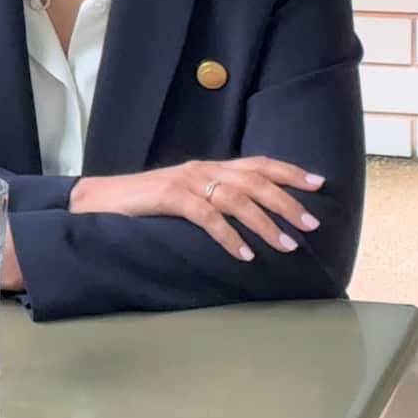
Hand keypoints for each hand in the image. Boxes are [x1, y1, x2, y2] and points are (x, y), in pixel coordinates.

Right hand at [68, 157, 324, 261]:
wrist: (99, 201)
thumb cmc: (144, 205)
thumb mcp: (185, 197)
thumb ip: (213, 201)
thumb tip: (250, 220)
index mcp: (208, 167)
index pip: (257, 163)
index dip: (289, 172)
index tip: (319, 184)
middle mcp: (201, 169)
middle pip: (255, 180)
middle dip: (287, 201)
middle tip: (310, 224)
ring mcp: (185, 181)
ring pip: (236, 198)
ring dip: (264, 223)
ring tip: (286, 245)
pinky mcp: (169, 196)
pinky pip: (207, 216)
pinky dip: (229, 236)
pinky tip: (244, 254)